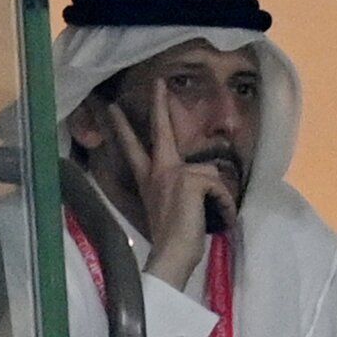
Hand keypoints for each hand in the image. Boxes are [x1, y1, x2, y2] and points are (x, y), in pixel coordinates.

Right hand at [108, 80, 238, 289]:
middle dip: (159, 105)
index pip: (132, 147)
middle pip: (160, 131)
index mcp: (148, 179)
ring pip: (210, 172)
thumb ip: (178, 189)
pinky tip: (218, 219)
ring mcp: (173, 173)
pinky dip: (225, 204)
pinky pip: (219, 187)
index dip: (121, 126)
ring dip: (219, 196)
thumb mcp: (169, 208)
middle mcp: (158, 171)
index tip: (111, 107)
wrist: (171, 253)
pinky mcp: (191, 179)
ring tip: (214, 218)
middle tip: (159, 83)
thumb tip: (203, 184)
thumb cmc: (172, 238)